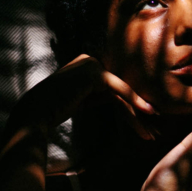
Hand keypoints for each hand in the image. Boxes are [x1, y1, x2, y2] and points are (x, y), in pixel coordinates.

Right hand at [1, 54, 157, 153]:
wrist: (37, 111)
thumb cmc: (55, 108)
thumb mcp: (83, 98)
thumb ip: (99, 94)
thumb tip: (120, 100)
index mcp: (88, 63)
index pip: (115, 87)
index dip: (131, 107)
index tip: (146, 125)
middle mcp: (91, 59)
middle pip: (120, 90)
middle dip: (137, 112)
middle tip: (154, 130)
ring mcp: (92, 64)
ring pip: (121, 92)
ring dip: (138, 113)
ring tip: (153, 131)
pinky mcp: (93, 73)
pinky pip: (118, 90)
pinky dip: (133, 102)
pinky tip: (147, 113)